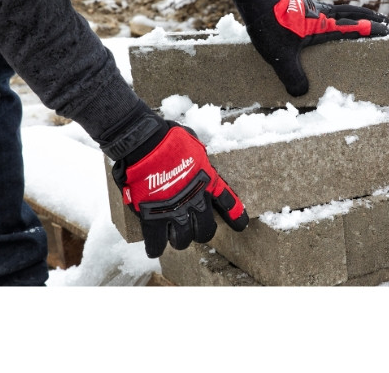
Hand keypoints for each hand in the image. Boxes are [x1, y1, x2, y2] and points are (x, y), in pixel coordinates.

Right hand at [112, 123, 248, 257]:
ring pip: (184, 239)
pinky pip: (156, 241)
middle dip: (202, 232)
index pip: (228, 202)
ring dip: (180, 240)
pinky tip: (154, 250)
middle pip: (206, 229)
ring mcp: (174, 211)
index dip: (236, 216)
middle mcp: (195, 200)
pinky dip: (155, 248)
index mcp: (207, 181)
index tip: (241, 225)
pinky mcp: (153, 217)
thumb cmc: (168, 138)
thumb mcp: (193, 144)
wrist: (146, 143)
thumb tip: (195, 156)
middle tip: (195, 230)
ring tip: (175, 238)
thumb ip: (198, 157)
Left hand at [247, 0, 388, 96]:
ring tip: (362, 17)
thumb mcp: (280, 58)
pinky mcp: (301, 5)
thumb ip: (292, 76)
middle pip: (352, 13)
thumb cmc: (270, 26)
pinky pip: (326, 8)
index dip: (370, 30)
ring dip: (354, 13)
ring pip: (340, 8)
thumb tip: (301, 93)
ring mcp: (312, 7)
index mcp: (323, 26)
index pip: (353, 28)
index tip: (387, 30)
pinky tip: (329, 17)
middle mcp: (322, 14)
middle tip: (384, 22)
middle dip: (368, 18)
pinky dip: (336, 11)